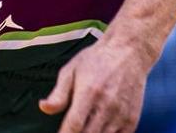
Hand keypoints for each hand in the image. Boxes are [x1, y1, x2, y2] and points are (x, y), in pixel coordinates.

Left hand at [39, 31, 153, 132]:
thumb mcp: (71, 70)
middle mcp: (106, 106)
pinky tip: (97, 130)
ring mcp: (121, 114)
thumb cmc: (97, 60)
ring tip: (83, 129)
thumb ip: (58, 93)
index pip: (74, 125)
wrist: (128, 51)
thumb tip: (44, 108)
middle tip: (70, 131)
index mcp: (89, 92)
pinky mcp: (132, 119)